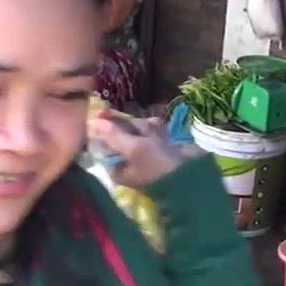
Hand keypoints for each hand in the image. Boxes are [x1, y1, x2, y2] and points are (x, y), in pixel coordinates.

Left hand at [89, 112, 204, 188]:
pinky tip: (164, 134)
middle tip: (144, 131)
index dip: (105, 126)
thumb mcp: (134, 149)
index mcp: (116, 167)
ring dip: (147, 129)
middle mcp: (128, 161)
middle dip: (133, 128)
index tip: (105, 110)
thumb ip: (114, 135)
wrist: (191, 175)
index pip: (104, 142)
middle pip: (121, 133)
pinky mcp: (160, 147)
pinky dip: (157, 131)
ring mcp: (144, 153)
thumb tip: (94, 121)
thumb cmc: (158, 165)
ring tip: (159, 136)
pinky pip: (152, 132)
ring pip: (138, 130)